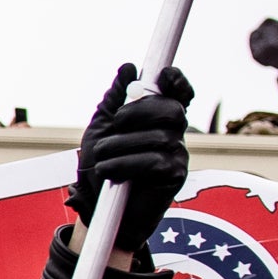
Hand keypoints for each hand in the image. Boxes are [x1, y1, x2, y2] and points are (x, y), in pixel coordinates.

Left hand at [70, 63, 192, 253]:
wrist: (98, 211)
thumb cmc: (100, 169)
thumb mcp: (100, 129)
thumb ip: (114, 100)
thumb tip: (129, 67)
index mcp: (158, 120)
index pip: (179, 93)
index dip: (176, 80)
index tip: (162, 75)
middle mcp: (173, 134)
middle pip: (171, 109)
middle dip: (139, 111)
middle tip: (117, 124)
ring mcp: (177, 156)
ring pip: (157, 136)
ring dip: (119, 146)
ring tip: (103, 160)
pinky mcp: (174, 177)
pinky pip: (155, 161)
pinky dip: (124, 164)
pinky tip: (111, 173)